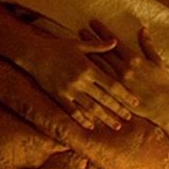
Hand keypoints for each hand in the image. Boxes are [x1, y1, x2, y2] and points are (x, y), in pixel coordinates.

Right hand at [19, 32, 139, 130]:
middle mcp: (81, 81)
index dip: (125, 94)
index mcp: (89, 68)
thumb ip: (99, 46)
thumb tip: (116, 42)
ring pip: (91, 108)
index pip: (112, 84)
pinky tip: (91, 126)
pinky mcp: (59, 96)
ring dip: (105, 118)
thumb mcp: (79, 44)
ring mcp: (70, 90)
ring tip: (116, 125)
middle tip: (129, 118)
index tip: (135, 102)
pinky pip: (72, 111)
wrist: (34, 54)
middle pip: (104, 99)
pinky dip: (82, 119)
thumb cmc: (58, 47)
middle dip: (118, 109)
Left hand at [82, 20, 168, 126]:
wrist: (164, 106)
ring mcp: (118, 83)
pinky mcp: (115, 95)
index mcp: (133, 59)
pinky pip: (99, 84)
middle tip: (79, 30)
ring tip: (77, 47)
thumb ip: (148, 44)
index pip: (113, 41)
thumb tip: (143, 29)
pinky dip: (89, 76)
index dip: (102, 31)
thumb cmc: (162, 83)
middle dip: (90, 40)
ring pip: (98, 66)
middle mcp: (123, 69)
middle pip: (102, 52)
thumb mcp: (157, 61)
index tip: (92, 22)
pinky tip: (81, 70)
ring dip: (87, 55)